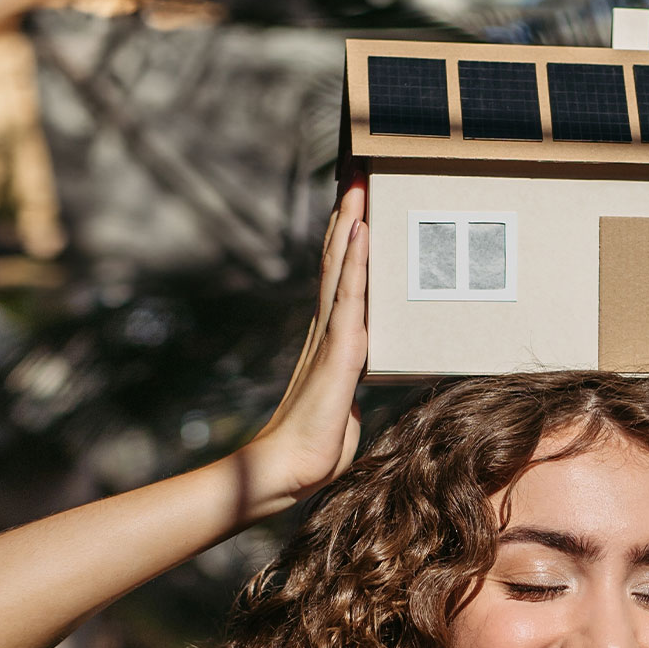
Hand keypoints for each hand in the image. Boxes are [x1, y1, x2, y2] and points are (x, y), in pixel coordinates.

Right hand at [234, 180, 369, 517]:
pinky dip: (356, 260)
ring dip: (350, 224)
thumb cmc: (313, 449)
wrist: (286, 470)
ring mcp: (330, 336)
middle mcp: (327, 329)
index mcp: (330, 340)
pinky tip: (361, 231)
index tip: (354, 208)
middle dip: (347, 218)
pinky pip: (351, 295)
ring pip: (341, 267)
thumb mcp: (342, 410)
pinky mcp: (338, 350)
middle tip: (356, 177)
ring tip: (358, 186)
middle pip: (337, 261)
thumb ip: (348, 394)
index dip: (346, 243)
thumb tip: (352, 399)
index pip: (341, 280)